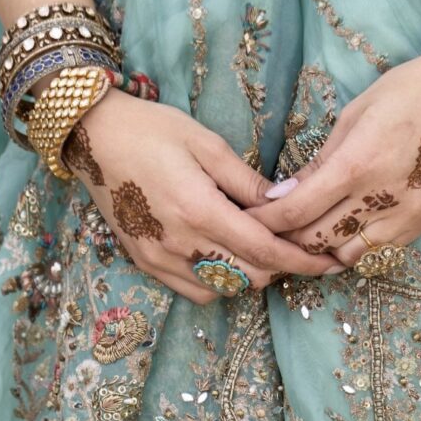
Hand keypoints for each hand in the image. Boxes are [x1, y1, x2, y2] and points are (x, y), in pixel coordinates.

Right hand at [65, 89, 341, 302]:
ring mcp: (160, 258)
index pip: (264, 251)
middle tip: (296, 248)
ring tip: (262, 253)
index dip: (301, 261)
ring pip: (223, 289)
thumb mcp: (207, 144)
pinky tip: (226, 260)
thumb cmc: (152, 130)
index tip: (328, 263)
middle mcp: (180, 243)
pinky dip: (219, 283)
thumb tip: (286, 205)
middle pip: (249, 277)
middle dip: (281, 268)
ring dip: (250, 277)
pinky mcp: (146, 263)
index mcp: (200, 210)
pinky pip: (195, 290)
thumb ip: (248, 182)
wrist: (92, 137)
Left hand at [248, 35, 420, 265]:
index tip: (248, 220)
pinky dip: (350, 249)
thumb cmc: (411, 91)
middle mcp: (381, 198)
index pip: (297, 210)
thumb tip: (283, 195)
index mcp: (358, 164)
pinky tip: (338, 237)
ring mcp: (405, 217)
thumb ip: (319, 163)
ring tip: (300, 239)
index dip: (267, 221)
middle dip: (284, 240)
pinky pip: (375, 252)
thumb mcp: (355, 115)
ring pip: (345, 255)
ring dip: (317, 251)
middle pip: (316, 240)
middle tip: (265, 234)